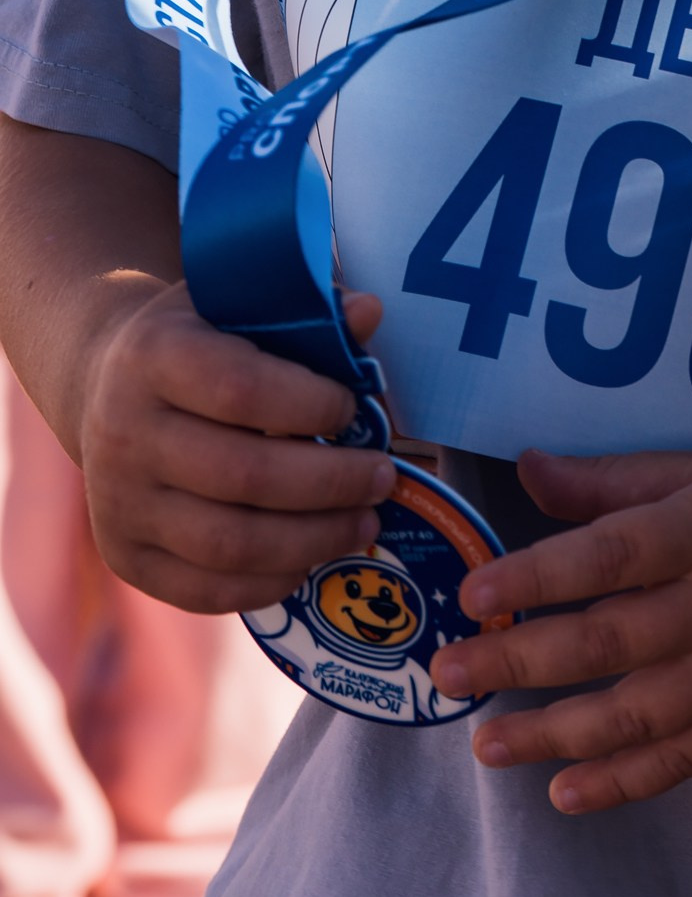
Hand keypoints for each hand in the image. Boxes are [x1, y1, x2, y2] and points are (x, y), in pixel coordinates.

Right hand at [77, 285, 391, 612]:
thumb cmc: (198, 341)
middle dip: (330, 482)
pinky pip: (205, 590)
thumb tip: (369, 313)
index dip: (310, 405)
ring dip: (313, 539)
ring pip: (229, 543)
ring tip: (364, 524)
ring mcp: (119, 503)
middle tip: (381, 477)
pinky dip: (270, 582)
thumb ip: (306, 312)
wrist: (105, 387)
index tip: (353, 409)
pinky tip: (312, 559)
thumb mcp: (238, 306)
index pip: (241, 391)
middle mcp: (124, 434)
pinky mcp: (125, 557)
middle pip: (243, 476)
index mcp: (153, 357)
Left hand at [432, 439, 691, 812]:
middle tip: (450, 672)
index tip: (474, 594)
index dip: (540, 578)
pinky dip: (623, 783)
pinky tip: (566, 792)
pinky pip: (683, 760)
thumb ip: (618, 480)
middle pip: (608, 643)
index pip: (610, 558)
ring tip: (487, 745)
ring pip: (636, 716)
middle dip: (521, 661)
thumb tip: (529, 469)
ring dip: (554, 735)